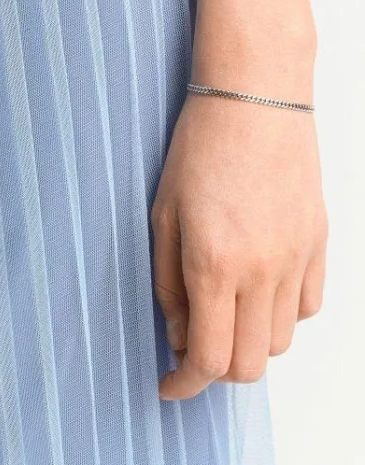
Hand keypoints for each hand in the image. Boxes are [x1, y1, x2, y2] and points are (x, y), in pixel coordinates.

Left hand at [151, 0, 327, 400]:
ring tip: (223, 308)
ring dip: (249, 340)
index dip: (184, 384)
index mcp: (213, 263)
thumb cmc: (200, 144)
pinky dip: (282, 312)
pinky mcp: (319, 241)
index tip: (168, 383)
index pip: (208, 359)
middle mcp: (261, 271)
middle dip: (215, 369)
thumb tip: (178, 330)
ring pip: (281, 341)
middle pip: (249, 365)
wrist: (254, 95)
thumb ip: (167, 279)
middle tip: (192, 346)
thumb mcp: (162, 212)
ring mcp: (296, 257)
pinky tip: (257, 286)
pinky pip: (308, 306)